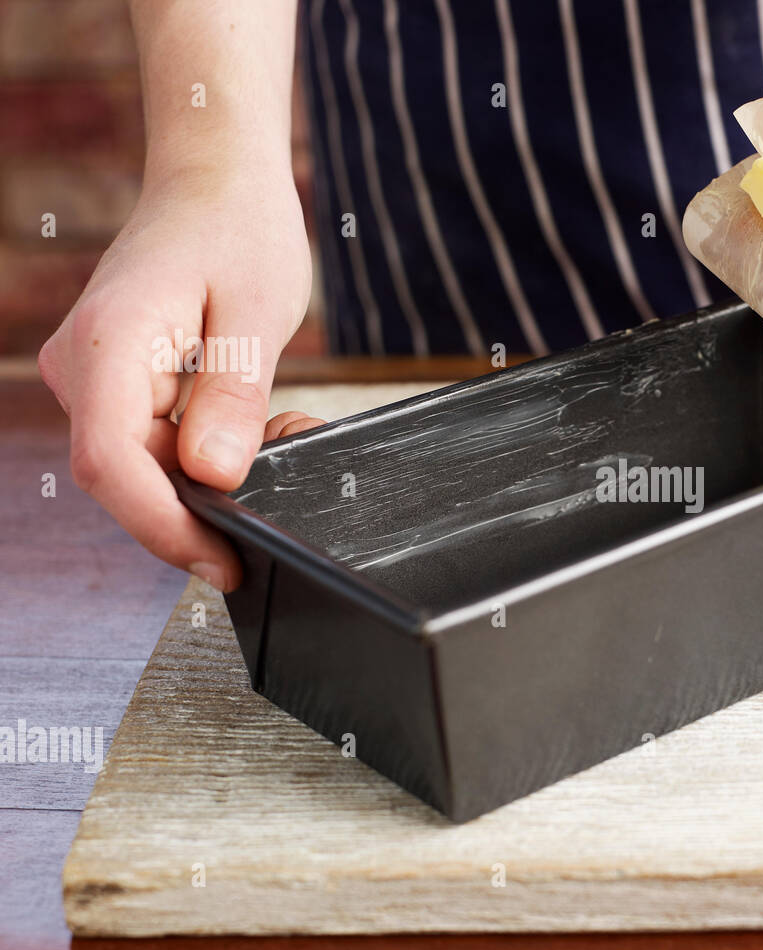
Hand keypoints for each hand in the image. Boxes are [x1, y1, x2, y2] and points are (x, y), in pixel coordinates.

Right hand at [38, 163, 317, 590]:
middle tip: (284, 462)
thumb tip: (214, 475)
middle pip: (128, 477)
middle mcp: (84, 367)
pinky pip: (157, 445)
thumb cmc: (238, 228)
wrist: (217, 181)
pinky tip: (258, 427)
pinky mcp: (120, 386)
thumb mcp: (257, 313)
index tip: (221, 561)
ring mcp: (96, 379)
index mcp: (109, 345)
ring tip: (281, 429)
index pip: (111, 465)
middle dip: (206, 502)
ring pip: (147, 467)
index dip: (164, 528)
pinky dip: (211, 453)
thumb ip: (233, 397)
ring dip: (215, 475)